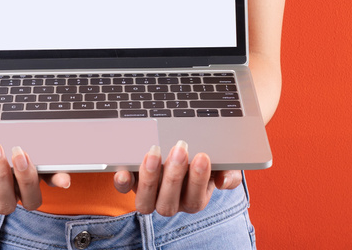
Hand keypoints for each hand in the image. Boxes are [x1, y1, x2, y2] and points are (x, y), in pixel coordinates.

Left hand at [112, 141, 242, 215]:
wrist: (188, 146)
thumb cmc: (206, 156)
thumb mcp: (223, 163)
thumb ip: (229, 172)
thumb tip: (224, 181)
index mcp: (194, 199)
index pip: (195, 199)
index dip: (198, 180)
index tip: (203, 156)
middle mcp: (170, 202)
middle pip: (168, 204)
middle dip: (175, 176)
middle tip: (180, 148)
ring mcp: (150, 195)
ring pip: (145, 203)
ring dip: (149, 179)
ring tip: (155, 152)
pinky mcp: (132, 183)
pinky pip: (123, 189)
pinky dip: (122, 181)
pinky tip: (124, 170)